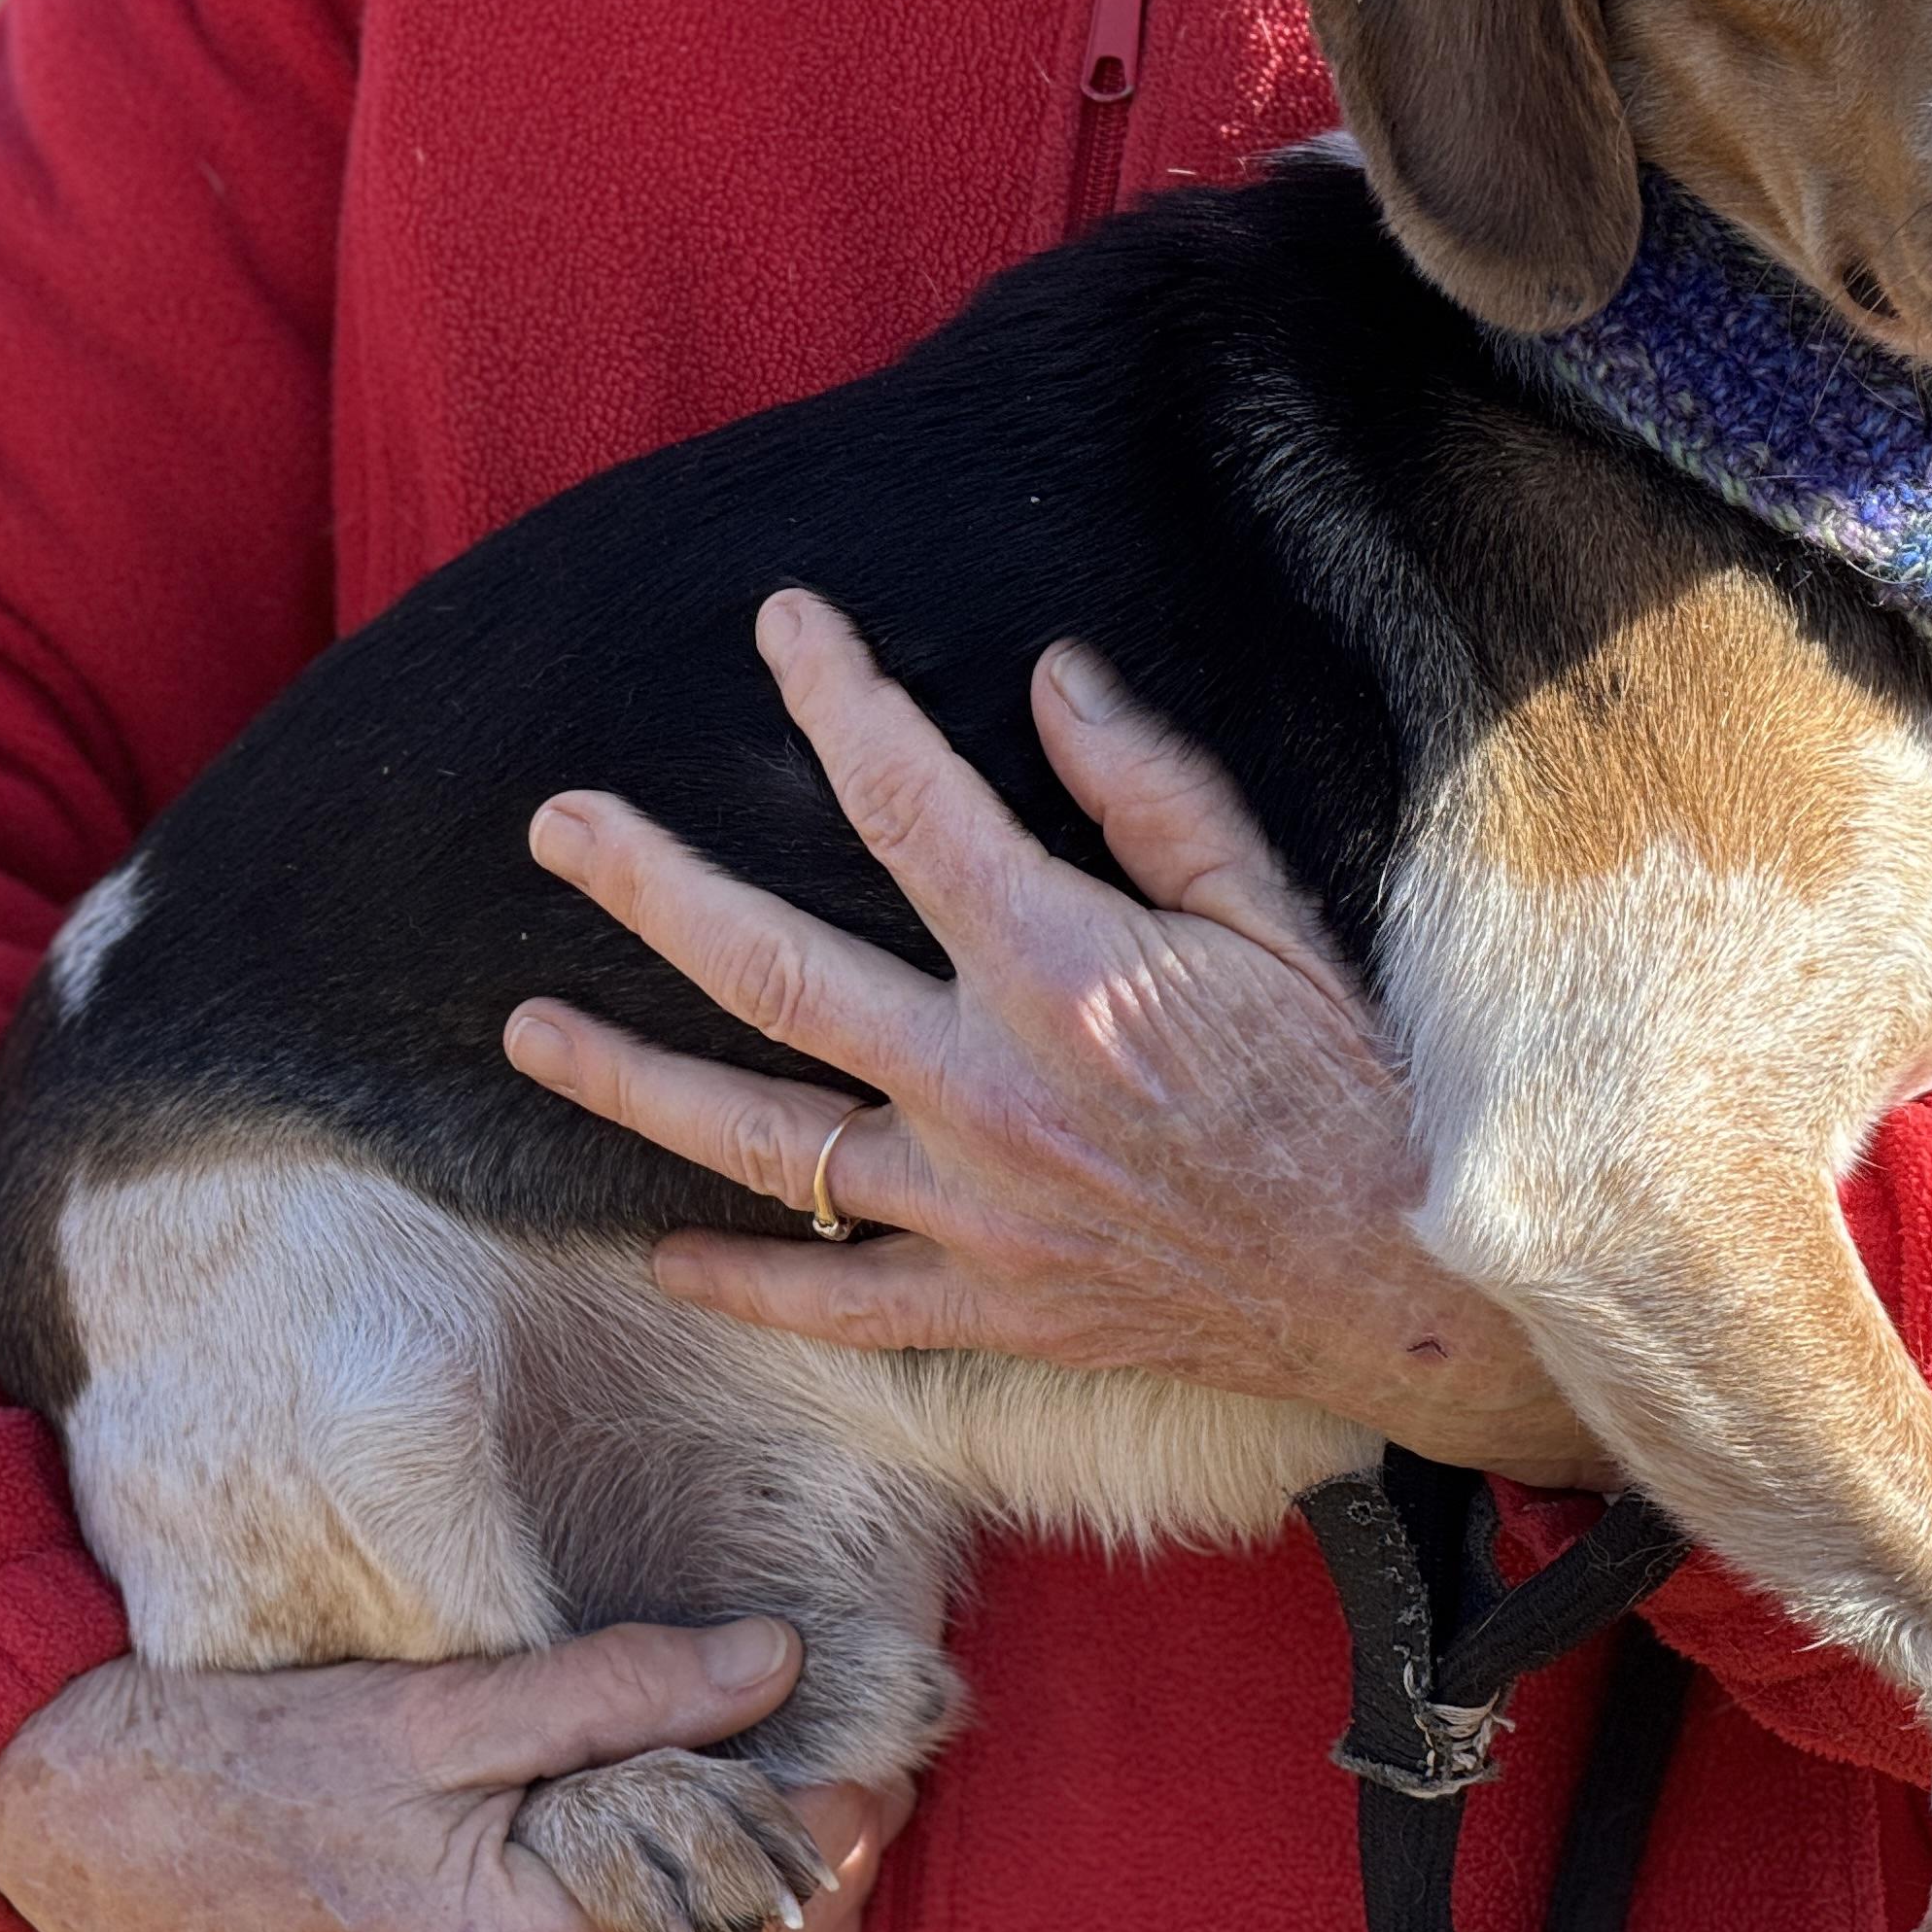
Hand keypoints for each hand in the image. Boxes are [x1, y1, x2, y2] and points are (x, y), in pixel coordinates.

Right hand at [0, 1620, 902, 1931]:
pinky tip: (704, 1930)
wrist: (98, 1836)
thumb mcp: (445, 1700)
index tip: (884, 1741)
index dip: (832, 1810)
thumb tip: (776, 1663)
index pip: (749, 1889)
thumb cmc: (259, 1749)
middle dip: (824, 1882)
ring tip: (805, 1845)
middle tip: (869, 1787)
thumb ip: (622, 1689)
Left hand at [502, 591, 1606, 1484]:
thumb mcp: (1274, 912)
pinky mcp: (986, 1306)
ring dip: (629, 1080)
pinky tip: (655, 1254)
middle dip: (648, 889)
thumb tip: (1051, 678)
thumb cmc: (1351, 1087)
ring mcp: (972, 1208)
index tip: (780, 625)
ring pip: (758, 1139)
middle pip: (771, 969)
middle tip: (555, 827)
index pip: (908, 803)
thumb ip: (1153, 794)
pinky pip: (831, 1303)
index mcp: (1062, 966)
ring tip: (527, 1030)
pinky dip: (739, 1284)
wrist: (1404, 1285)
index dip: (836, 698)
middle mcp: (986, 1086)